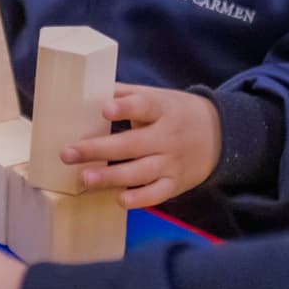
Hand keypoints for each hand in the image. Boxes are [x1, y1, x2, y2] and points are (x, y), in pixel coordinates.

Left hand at [64, 85, 219, 208]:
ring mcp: (172, 162)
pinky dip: (140, 199)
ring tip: (85, 179)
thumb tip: (88, 88)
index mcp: (162, 110)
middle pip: (132, 144)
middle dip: (98, 150)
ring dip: (112, 177)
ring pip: (141, 172)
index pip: (144, 106)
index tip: (105, 109)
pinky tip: (120, 200)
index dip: (125, 108)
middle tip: (67, 153)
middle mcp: (167, 137)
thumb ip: (125, 94)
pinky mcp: (175, 183)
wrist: (221, 136)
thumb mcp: (157, 97)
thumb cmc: (176, 113)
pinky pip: (158, 194)